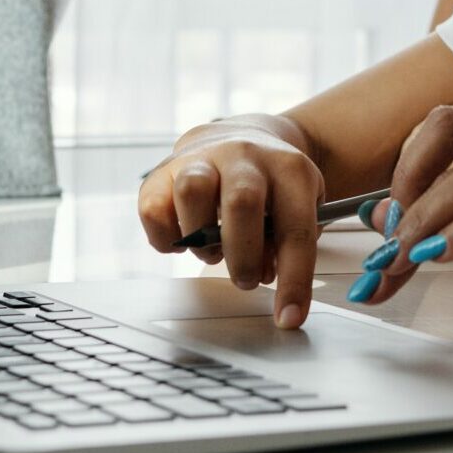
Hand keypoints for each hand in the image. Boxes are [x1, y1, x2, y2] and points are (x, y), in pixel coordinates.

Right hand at [135, 118, 323, 328]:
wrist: (240, 134)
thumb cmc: (271, 183)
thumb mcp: (298, 203)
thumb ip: (288, 242)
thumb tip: (267, 275)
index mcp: (288, 168)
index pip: (295, 227)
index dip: (294, 279)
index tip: (289, 318)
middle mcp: (245, 156)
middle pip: (241, 201)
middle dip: (243, 255)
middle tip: (247, 279)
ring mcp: (202, 159)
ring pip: (192, 192)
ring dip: (202, 240)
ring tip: (214, 251)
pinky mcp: (163, 171)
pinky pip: (153, 208)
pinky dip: (166, 237)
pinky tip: (184, 238)